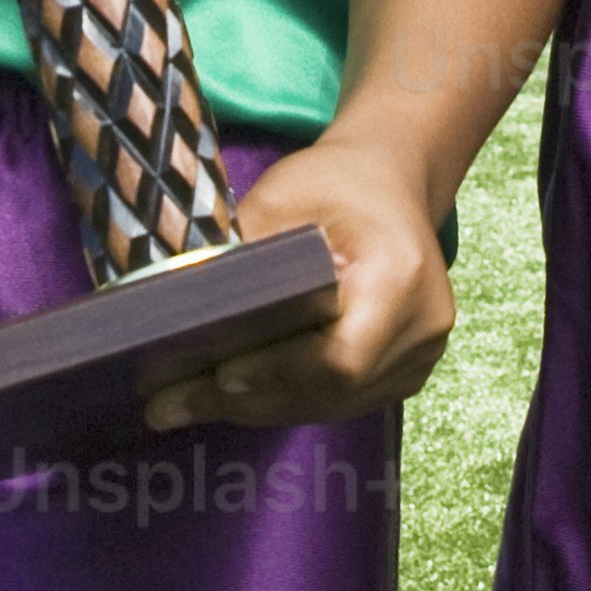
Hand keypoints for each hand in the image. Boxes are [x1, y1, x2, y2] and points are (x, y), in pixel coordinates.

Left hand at [146, 130, 455, 430]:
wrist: (390, 184)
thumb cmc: (336, 182)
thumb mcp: (283, 197)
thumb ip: (244, 255)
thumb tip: (180, 308)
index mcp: (400, 277)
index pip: (340, 355)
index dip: (277, 372)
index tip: (217, 375)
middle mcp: (422, 326)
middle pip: (330, 390)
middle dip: (247, 399)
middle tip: (168, 401)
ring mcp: (419, 356)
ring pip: (331, 404)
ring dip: (257, 407)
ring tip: (181, 404)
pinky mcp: (405, 372)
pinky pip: (340, 401)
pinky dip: (284, 400)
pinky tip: (227, 397)